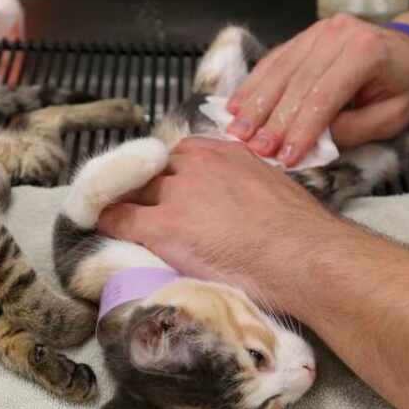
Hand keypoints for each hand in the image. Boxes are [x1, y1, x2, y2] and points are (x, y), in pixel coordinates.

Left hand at [97, 137, 343, 309]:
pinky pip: (116, 219)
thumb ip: (240, 185)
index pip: (173, 157)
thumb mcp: (269, 188)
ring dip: (126, 207)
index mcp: (221, 152)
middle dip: (144, 192)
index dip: (164, 179)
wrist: (305, 256)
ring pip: (130, 192)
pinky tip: (103, 233)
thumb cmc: (300, 233)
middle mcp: (193, 164)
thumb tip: (232, 206)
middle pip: (149, 173)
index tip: (163, 196)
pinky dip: (107, 224)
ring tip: (122, 227)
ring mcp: (174, 194)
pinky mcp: (161, 226)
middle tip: (144, 215)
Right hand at [225, 14, 408, 166]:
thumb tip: (309, 145)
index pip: (324, 96)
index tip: (284, 156)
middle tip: (253, 147)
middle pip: (296, 82)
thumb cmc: (401, 87)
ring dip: (254, 103)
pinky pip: (272, 62)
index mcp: (367, 52)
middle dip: (272, 119)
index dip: (301, 128)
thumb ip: (350, 131)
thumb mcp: (389, 118)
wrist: (408, 52)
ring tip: (237, 131)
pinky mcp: (302, 37)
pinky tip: (235, 106)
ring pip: (279, 71)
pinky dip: (252, 86)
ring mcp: (318, 32)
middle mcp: (339, 35)